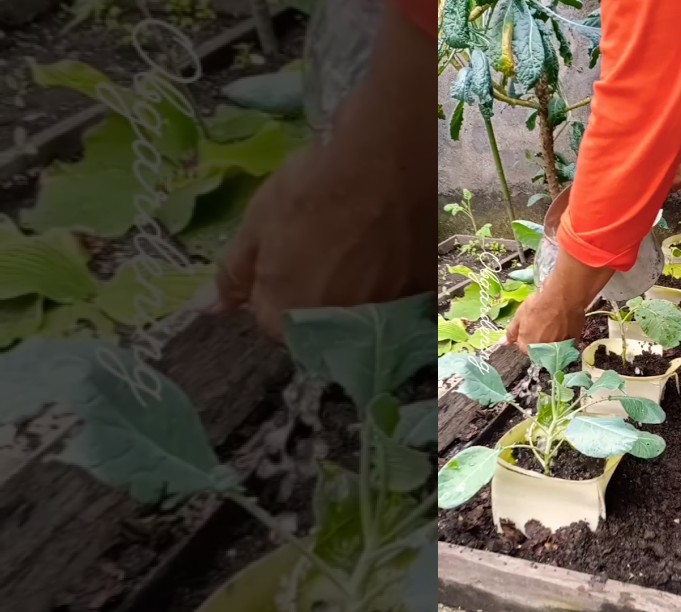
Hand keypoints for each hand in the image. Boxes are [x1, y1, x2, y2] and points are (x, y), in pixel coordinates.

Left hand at [214, 144, 431, 338]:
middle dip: (315, 304)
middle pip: (319, 331)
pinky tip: (388, 256)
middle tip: (326, 258)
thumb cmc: (313, 187)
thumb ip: (234, 273)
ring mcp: (381, 318)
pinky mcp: (417, 299)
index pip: (272, 324)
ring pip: (360, 322)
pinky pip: (396, 308)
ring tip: (359, 254)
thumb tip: (213, 309)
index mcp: (286, 313)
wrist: (387, 163)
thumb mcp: (258, 222)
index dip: (275, 294)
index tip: (286, 264)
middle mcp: (334, 329)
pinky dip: (388, 289)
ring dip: (354, 299)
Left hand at [505, 246, 613, 351]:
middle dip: (539, 340)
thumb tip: (505, 343)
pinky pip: (566, 343)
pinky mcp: (573, 342)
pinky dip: (564, 336)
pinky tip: (563, 324)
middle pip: (539, 350)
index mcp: (527, 346)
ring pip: (553, 348)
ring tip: (553, 323)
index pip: (524, 348)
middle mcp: (543, 352)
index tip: (530, 327)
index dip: (526, 337)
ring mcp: (559, 349)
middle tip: (543, 324)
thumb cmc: (539, 304)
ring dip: (552, 339)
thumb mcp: (519, 315)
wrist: (563, 297)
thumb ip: (512, 332)